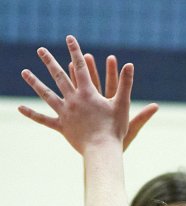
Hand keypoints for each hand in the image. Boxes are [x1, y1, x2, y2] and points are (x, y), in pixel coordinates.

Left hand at [18, 35, 133, 153]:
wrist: (102, 150)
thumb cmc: (114, 129)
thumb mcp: (122, 104)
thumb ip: (125, 84)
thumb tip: (130, 65)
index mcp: (88, 93)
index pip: (80, 67)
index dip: (75, 52)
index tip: (69, 39)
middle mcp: (73, 100)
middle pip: (59, 77)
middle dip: (50, 61)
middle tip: (40, 50)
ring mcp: (65, 113)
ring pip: (47, 94)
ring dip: (35, 82)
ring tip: (25, 72)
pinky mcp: (62, 127)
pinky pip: (44, 120)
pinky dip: (32, 114)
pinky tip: (20, 108)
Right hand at [69, 51, 157, 150]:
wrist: (105, 157)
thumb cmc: (120, 144)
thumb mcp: (132, 128)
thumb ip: (142, 116)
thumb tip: (156, 106)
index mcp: (114, 108)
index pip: (114, 86)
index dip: (113, 73)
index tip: (111, 58)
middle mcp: (101, 108)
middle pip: (96, 85)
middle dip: (92, 71)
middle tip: (87, 56)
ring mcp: (89, 113)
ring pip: (82, 92)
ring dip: (76, 79)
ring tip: (70, 63)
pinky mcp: (80, 120)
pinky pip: (72, 105)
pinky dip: (66, 96)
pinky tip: (58, 87)